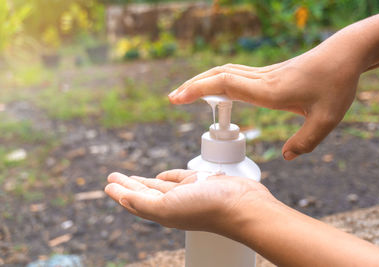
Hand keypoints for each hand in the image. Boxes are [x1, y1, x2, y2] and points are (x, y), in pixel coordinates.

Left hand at [104, 169, 276, 233]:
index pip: (135, 202)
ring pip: (159, 186)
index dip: (120, 193)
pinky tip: (161, 176)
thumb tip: (120, 199)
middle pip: (144, 193)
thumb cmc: (207, 208)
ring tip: (131, 176)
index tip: (108, 184)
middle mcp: (173, 204)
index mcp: (163, 212)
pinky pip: (179, 178)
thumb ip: (142, 203)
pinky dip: (168, 176)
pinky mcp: (201, 183)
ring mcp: (188, 194)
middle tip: (113, 176)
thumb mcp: (167, 208)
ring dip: (144, 181)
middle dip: (128, 185)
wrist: (242, 205)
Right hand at [169, 45, 361, 159]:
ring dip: (203, 81)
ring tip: (186, 94)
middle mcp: (262, 80)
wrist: (344, 54)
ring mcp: (263, 75)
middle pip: (218, 76)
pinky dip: (217, 81)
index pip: (225, 85)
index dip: (198, 90)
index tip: (177, 98)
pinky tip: (215, 91)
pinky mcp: (268, 75)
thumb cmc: (337, 84)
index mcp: (270, 91)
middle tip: (172, 98)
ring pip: (224, 73)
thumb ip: (305, 141)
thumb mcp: (328, 119)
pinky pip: (234, 75)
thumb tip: (286, 156)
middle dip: (192, 86)